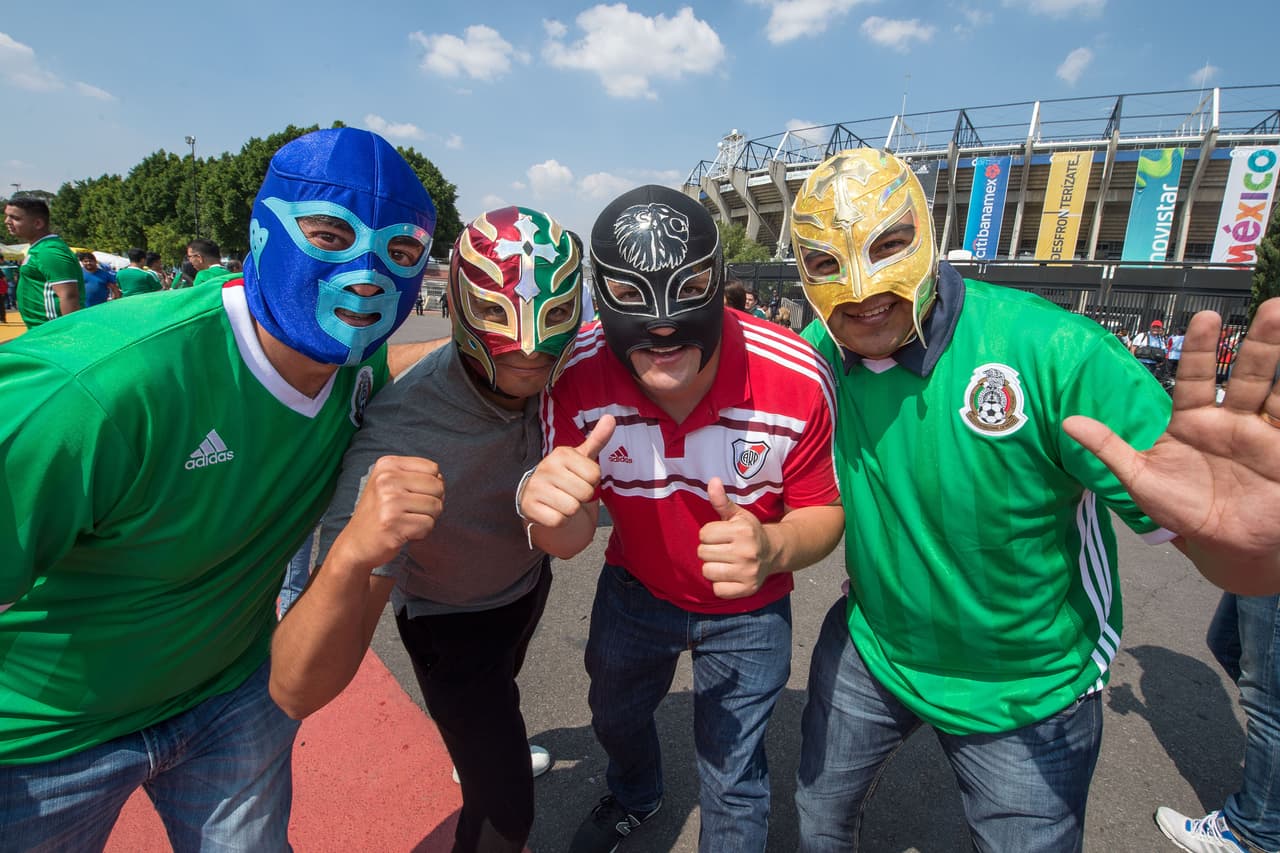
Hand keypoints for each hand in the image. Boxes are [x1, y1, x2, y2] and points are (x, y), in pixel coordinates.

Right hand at [334, 456, 444, 569]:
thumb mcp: (389, 483)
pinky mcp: (393, 523)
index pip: (433, 468)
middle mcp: (386, 480)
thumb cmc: (379, 513)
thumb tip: (441, 479)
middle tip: (412, 512)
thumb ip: (415, 475)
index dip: (431, 485)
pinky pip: (428, 525)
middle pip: (437, 486)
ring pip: (436, 506)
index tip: (415, 496)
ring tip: (407, 521)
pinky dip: (421, 532)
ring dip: (427, 519)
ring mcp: (389, 501)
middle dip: (433, 502)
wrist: (355, 544)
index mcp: (387, 465)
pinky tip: (404, 532)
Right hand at [519, 415, 614, 527]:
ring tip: (561, 500)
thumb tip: (611, 418)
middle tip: (570, 491)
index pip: (595, 475)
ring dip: (571, 510)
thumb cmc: (565, 475)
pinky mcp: (529, 507)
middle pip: (585, 493)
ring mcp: (535, 488)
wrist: (536, 495)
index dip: (591, 481)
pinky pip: (559, 521)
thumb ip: (597, 439)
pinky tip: (552, 510)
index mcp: (562, 454)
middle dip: (582, 497)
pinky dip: (559, 520)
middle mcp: (546, 468)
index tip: (579, 478)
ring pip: (573, 509)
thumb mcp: (581, 457)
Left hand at [698, 477, 773, 598]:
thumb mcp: (738, 515)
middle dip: (709, 550)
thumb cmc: (749, 532)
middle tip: (722, 549)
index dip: (709, 534)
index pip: (704, 534)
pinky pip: (718, 590)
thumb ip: (722, 501)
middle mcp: (746, 552)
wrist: (774, 552)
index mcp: (742, 531)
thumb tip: (712, 481)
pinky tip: (730, 575)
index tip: (720, 536)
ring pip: (708, 571)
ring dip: (712, 567)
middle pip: (703, 553)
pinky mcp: (748, 589)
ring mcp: (748, 572)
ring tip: (725, 562)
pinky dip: (720, 585)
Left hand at [1064, 298, 1279, 592]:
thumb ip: (1109, 448)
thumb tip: (1068, 422)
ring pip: (1276, 388)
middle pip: (1246, 373)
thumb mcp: (1141, 480)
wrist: (1224, 547)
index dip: (1200, 349)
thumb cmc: (1181, 513)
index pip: (1196, 376)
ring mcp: (1262, 433)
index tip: (1207, 318)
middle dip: (1259, 343)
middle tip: (1271, 309)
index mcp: (1193, 421)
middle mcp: (1230, 419)